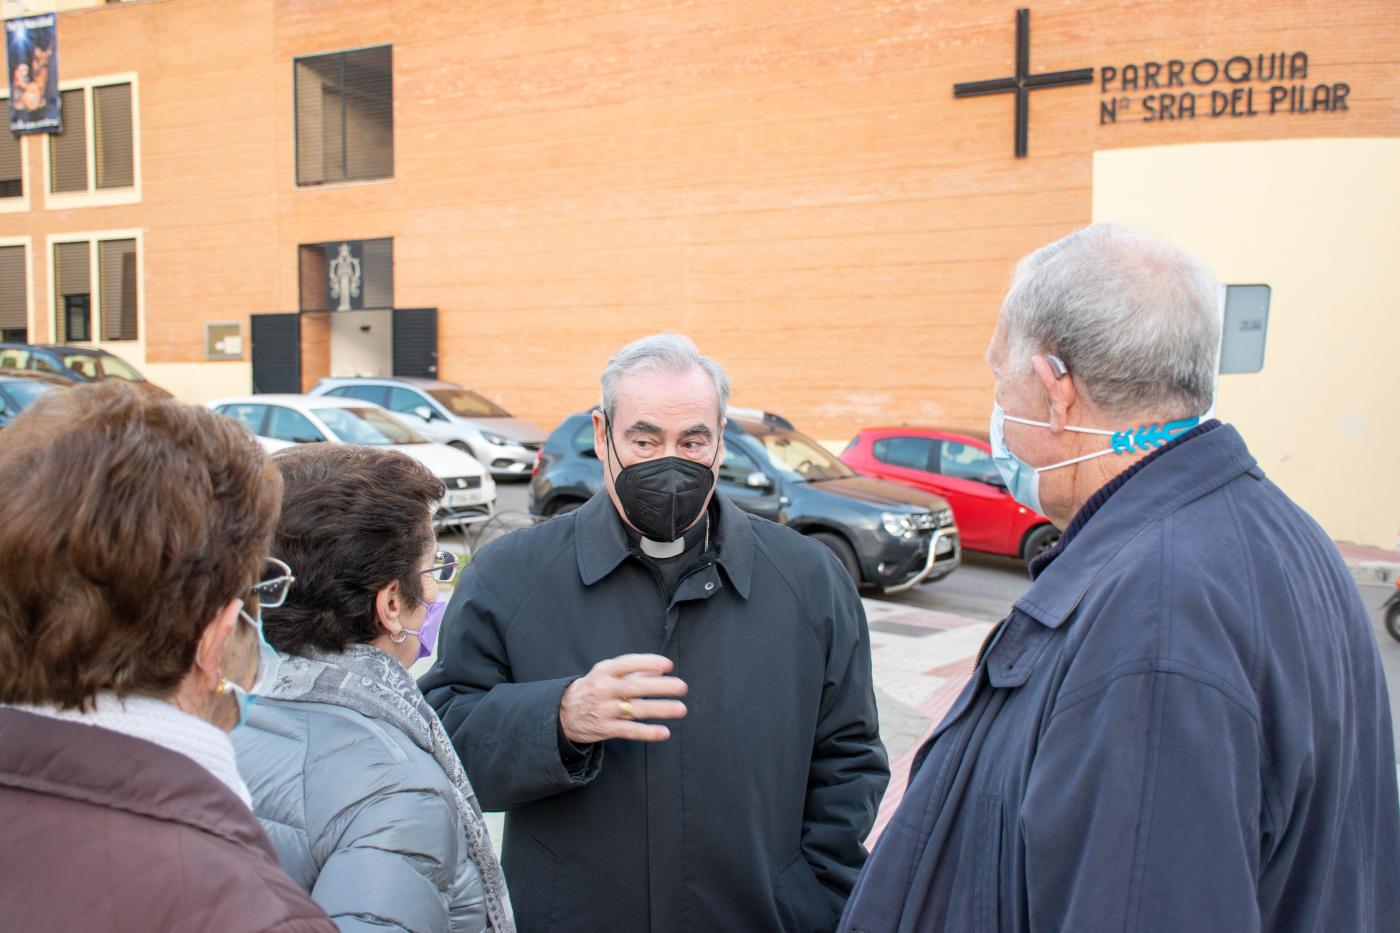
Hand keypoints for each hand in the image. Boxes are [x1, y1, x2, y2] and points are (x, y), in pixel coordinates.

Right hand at [560, 653, 687, 743]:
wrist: (563, 713)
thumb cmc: (593, 689)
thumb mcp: (607, 674)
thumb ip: (634, 671)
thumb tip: (661, 668)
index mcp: (604, 671)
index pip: (628, 664)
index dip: (648, 663)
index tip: (668, 665)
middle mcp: (604, 689)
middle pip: (635, 687)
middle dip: (660, 686)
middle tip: (682, 687)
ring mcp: (605, 710)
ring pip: (636, 709)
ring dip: (660, 709)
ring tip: (680, 709)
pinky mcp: (606, 728)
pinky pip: (630, 730)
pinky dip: (648, 732)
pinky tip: (664, 732)